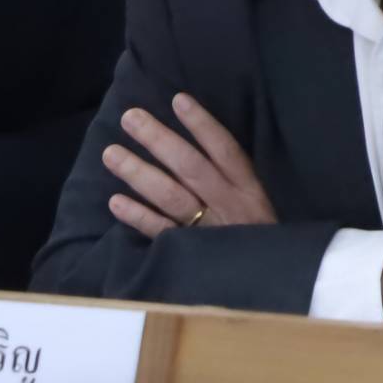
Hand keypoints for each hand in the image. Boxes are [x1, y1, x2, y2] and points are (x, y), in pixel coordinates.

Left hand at [103, 93, 276, 238]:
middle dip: (159, 140)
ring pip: (172, 196)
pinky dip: (139, 217)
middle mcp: (229, 205)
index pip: (225, 149)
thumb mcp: (261, 205)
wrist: (271, 282)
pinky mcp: (191, 255)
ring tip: (111, 153)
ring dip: (139, 173)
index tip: (178, 100)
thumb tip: (202, 139)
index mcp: (249, 190)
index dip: (202, 124)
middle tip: (130, 117)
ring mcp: (208, 230)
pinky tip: (116, 201)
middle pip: (191, 167)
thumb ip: (236, 180)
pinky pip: (162, 232)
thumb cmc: (260, 237)